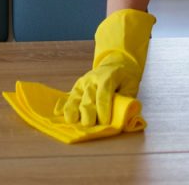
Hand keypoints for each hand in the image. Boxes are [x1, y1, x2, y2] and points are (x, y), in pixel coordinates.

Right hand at [55, 9, 155, 125]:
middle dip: (88, 112)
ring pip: (75, 97)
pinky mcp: (77, 87)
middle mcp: (93, 79)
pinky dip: (62, 104)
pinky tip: (57, 112)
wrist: (117, 63)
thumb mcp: (131, 86)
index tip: (105, 122)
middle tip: (89, 125)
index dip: (103, 108)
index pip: (104, 93)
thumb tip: (122, 116)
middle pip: (88, 97)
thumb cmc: (125, 78)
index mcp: (108, 77)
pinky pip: (68, 96)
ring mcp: (83, 83)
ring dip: (73, 109)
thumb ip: (126, 100)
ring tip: (71, 121)